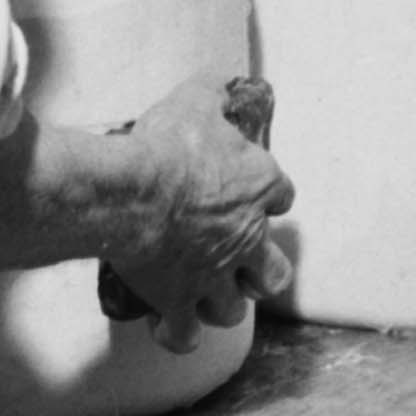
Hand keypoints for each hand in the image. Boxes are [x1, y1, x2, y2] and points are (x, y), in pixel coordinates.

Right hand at [103, 78, 295, 348]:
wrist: (134, 192)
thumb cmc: (168, 146)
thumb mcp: (195, 102)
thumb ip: (211, 92)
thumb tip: (217, 80)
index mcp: (257, 188)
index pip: (282, 195)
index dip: (269, 196)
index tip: (257, 195)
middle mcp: (245, 239)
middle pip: (273, 272)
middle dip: (262, 273)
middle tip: (243, 266)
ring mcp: (212, 275)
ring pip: (233, 309)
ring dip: (222, 304)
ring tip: (207, 298)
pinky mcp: (177, 300)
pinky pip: (184, 332)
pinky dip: (178, 335)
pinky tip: (171, 329)